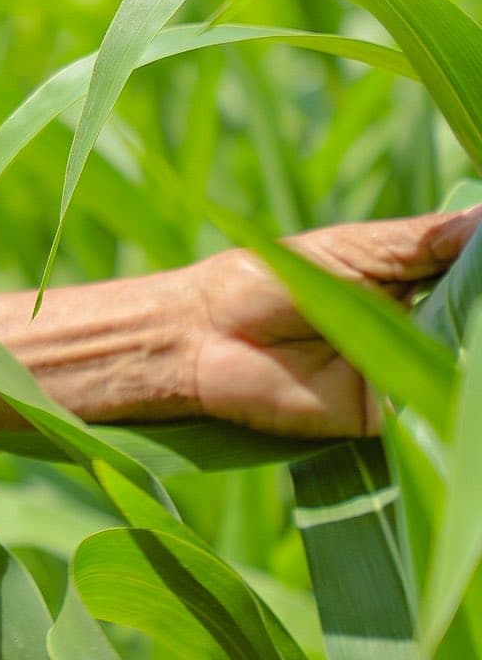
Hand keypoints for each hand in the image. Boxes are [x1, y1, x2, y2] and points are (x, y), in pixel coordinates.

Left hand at [0, 205, 481, 436]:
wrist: (205, 341)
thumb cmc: (264, 281)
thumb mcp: (349, 251)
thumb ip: (418, 242)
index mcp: (416, 280)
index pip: (473, 272)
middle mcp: (424, 327)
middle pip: (474, 319)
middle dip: (480, 313)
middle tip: (480, 310)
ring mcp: (412, 373)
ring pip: (465, 365)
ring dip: (473, 355)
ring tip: (470, 341)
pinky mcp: (394, 417)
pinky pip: (440, 412)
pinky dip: (456, 399)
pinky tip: (463, 381)